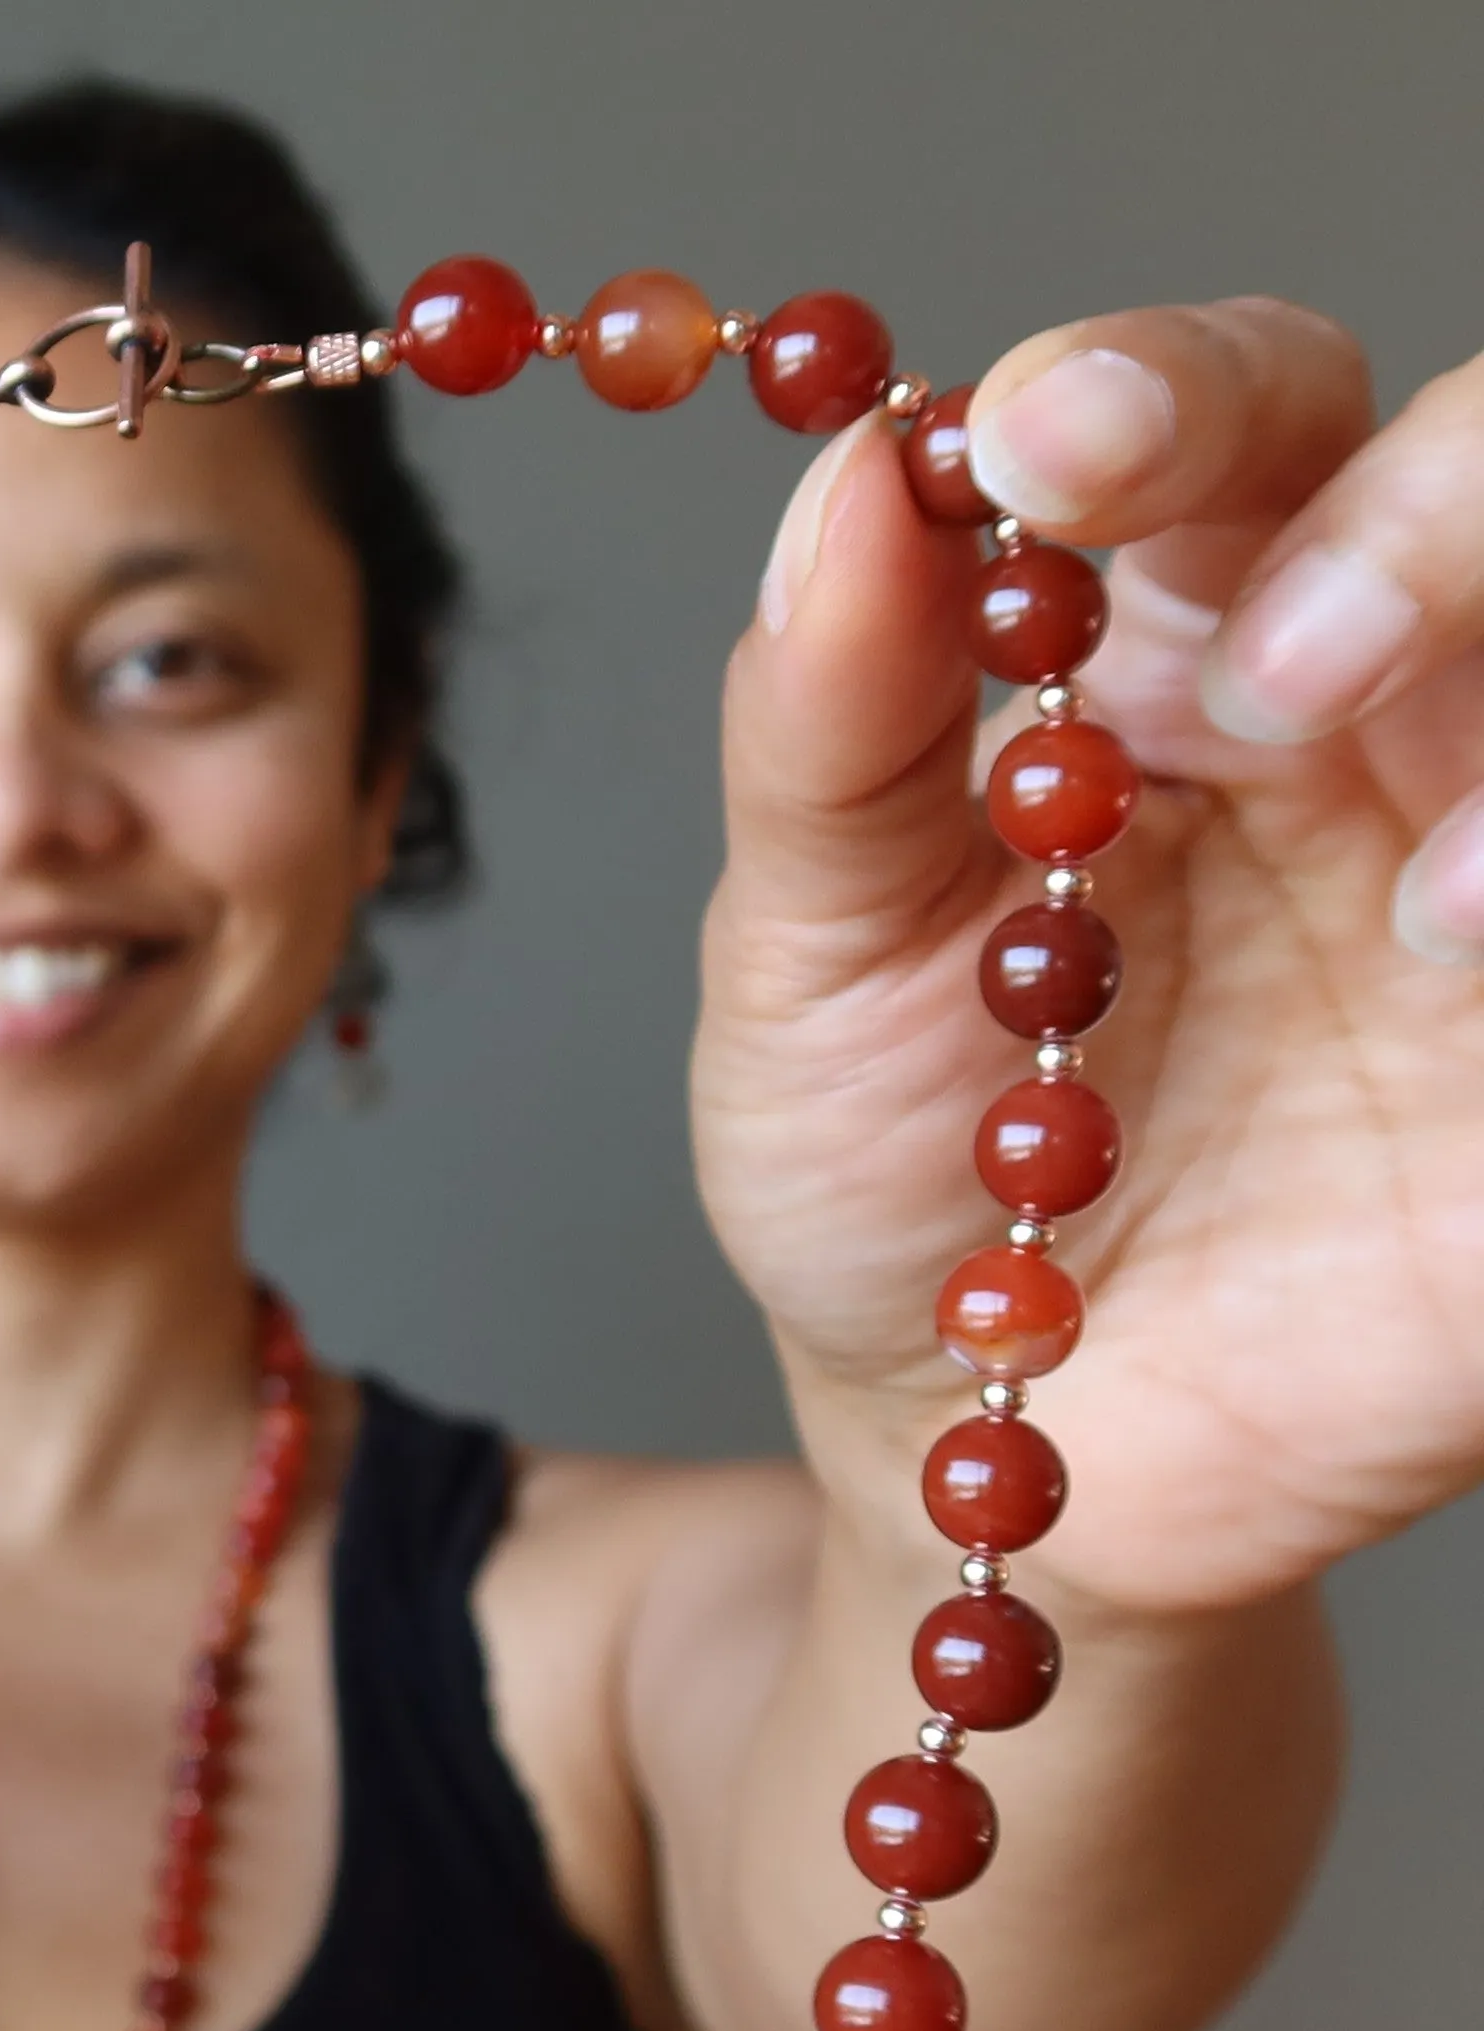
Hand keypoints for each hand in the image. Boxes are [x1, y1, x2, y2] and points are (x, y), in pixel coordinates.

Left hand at [695, 296, 1483, 1611]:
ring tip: (1397, 892)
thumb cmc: (893, 1184)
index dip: (1164, 392)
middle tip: (1266, 671)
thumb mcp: (806, 966)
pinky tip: (1454, 946)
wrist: (978, 1444)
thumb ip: (829, 733)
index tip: (1040, 439)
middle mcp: (1368, 727)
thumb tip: (850, 479)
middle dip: (1421, 517)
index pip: (1233, 427)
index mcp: (1164, 664)